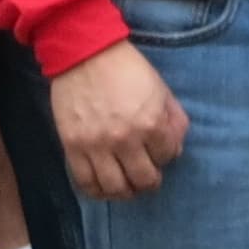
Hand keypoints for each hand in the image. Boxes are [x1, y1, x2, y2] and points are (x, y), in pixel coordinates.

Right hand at [52, 42, 187, 200]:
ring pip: (114, 187)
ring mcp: (96, 146)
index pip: (167, 155)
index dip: (167, 155)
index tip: (162, 152)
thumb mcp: (161, 89)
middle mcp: (124, 139)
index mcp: (150, 122)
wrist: (85, 56)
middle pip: (143, 178)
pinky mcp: (72, 147)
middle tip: (150, 179)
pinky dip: (97, 191)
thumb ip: (172, 118)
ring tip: (129, 188)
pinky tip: (105, 189)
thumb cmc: (128, 69)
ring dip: (126, 193)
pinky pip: (85, 182)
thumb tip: (176, 146)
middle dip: (150, 182)